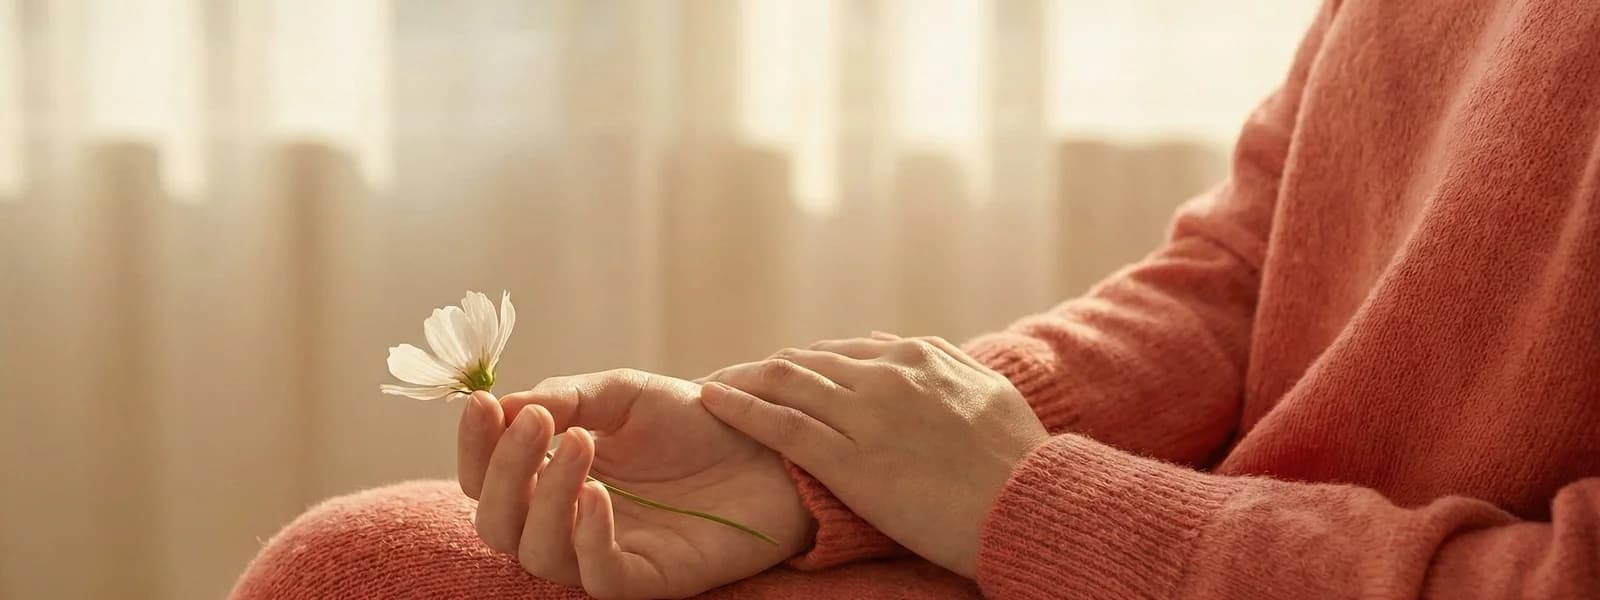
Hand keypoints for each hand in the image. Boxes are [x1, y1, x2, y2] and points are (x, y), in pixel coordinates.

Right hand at [458, 369, 811, 598]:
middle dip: (503, 471)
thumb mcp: (626, 392)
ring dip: (545, 497)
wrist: (769, 444)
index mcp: (552, 477)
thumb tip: (504, 406)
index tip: (482, 403)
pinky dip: (587, 537)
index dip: (474, 445)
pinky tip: (598, 494)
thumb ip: (568, 396)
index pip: (486, 477)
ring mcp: (606, 553)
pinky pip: (599, 576)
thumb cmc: (695, 421)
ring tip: (578, 443)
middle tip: (533, 421)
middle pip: (498, 522)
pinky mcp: (649, 579)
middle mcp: (568, 521)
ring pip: (539, 553)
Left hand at [700, 334, 1048, 577]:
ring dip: (741, 381)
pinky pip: (781, 426)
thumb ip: (937, 365)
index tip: (777, 374)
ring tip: (711, 386)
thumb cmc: (1015, 459)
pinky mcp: (851, 459)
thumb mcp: (983, 391)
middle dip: (763, 369)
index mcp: (920, 357)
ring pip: (786, 383)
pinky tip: (711, 402)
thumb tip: (893, 345)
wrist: (1028, 504)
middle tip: (728, 377)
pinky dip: (741, 409)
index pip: (841, 353)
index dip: (803, 363)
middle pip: (806, 362)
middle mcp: (887, 374)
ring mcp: (867, 414)